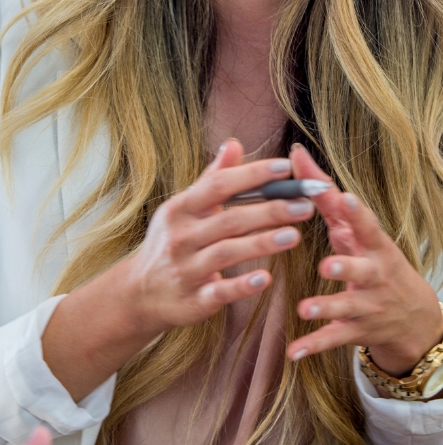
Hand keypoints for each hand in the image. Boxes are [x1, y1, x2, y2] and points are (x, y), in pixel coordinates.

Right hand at [124, 140, 315, 334]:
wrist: (139, 293)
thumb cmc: (170, 243)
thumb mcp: (182, 209)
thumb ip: (211, 180)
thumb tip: (234, 144)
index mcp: (180, 210)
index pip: (218, 186)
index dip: (252, 175)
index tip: (285, 168)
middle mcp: (181, 237)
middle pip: (228, 219)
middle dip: (269, 211)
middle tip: (305, 205)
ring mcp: (186, 269)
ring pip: (226, 253)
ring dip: (261, 244)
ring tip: (294, 236)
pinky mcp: (193, 299)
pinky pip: (220, 291)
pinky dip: (242, 285)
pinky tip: (265, 278)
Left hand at [286, 145, 442, 374]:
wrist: (413, 318)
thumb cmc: (372, 259)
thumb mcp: (357, 229)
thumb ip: (324, 194)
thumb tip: (295, 153)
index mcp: (373, 245)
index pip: (367, 226)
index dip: (358, 214)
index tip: (345, 199)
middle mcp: (374, 274)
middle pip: (363, 270)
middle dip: (347, 267)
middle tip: (328, 265)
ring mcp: (368, 304)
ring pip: (347, 307)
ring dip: (326, 308)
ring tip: (304, 309)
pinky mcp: (357, 331)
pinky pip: (333, 339)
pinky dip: (313, 346)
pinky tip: (292, 353)